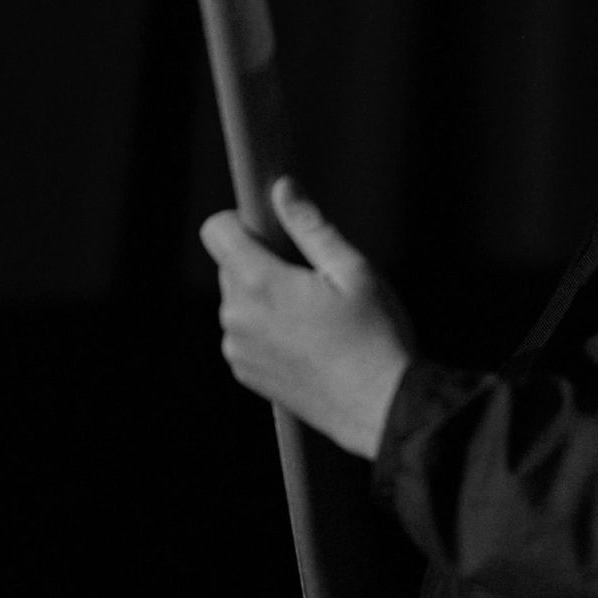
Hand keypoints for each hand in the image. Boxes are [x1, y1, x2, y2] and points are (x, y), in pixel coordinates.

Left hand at [200, 178, 413, 459]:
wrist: (381, 409)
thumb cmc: (375, 336)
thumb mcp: (352, 269)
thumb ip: (310, 225)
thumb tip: (282, 188)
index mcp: (259, 283)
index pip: (216, 230)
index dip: (242, 220)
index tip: (274, 230)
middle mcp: (237, 317)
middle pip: (229, 264)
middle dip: (261, 260)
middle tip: (312, 278)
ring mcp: (238, 349)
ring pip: (238, 299)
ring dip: (264, 295)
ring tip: (314, 313)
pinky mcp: (246, 373)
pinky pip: (244, 331)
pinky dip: (266, 326)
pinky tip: (307, 339)